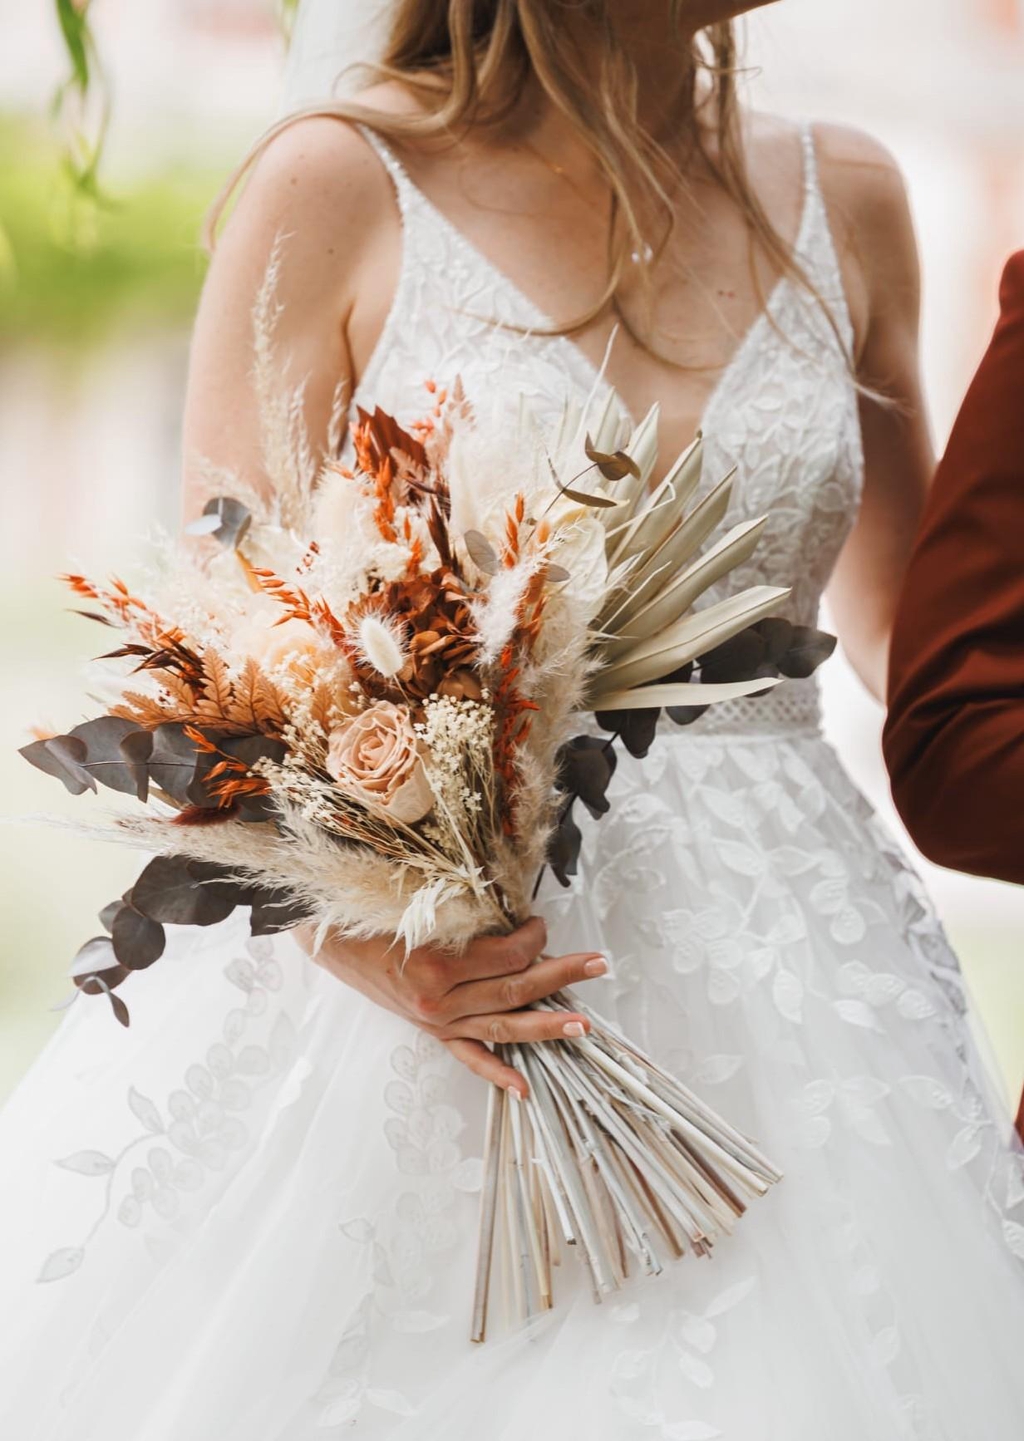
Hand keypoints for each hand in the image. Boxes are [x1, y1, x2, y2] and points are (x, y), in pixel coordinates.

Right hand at [297, 916, 605, 1095]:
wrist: (332, 939)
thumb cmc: (376, 914)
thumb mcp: (422, 906)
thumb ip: (469, 917)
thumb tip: (518, 925)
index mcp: (437, 964)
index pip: (507, 955)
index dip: (534, 939)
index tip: (543, 924)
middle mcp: (440, 1001)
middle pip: (515, 989)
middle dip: (561, 977)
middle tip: (598, 964)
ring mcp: (436, 1021)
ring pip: (502, 1027)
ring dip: (546, 1025)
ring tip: (583, 1026)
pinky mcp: (431, 1031)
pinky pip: (468, 1055)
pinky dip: (496, 1072)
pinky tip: (524, 1087)